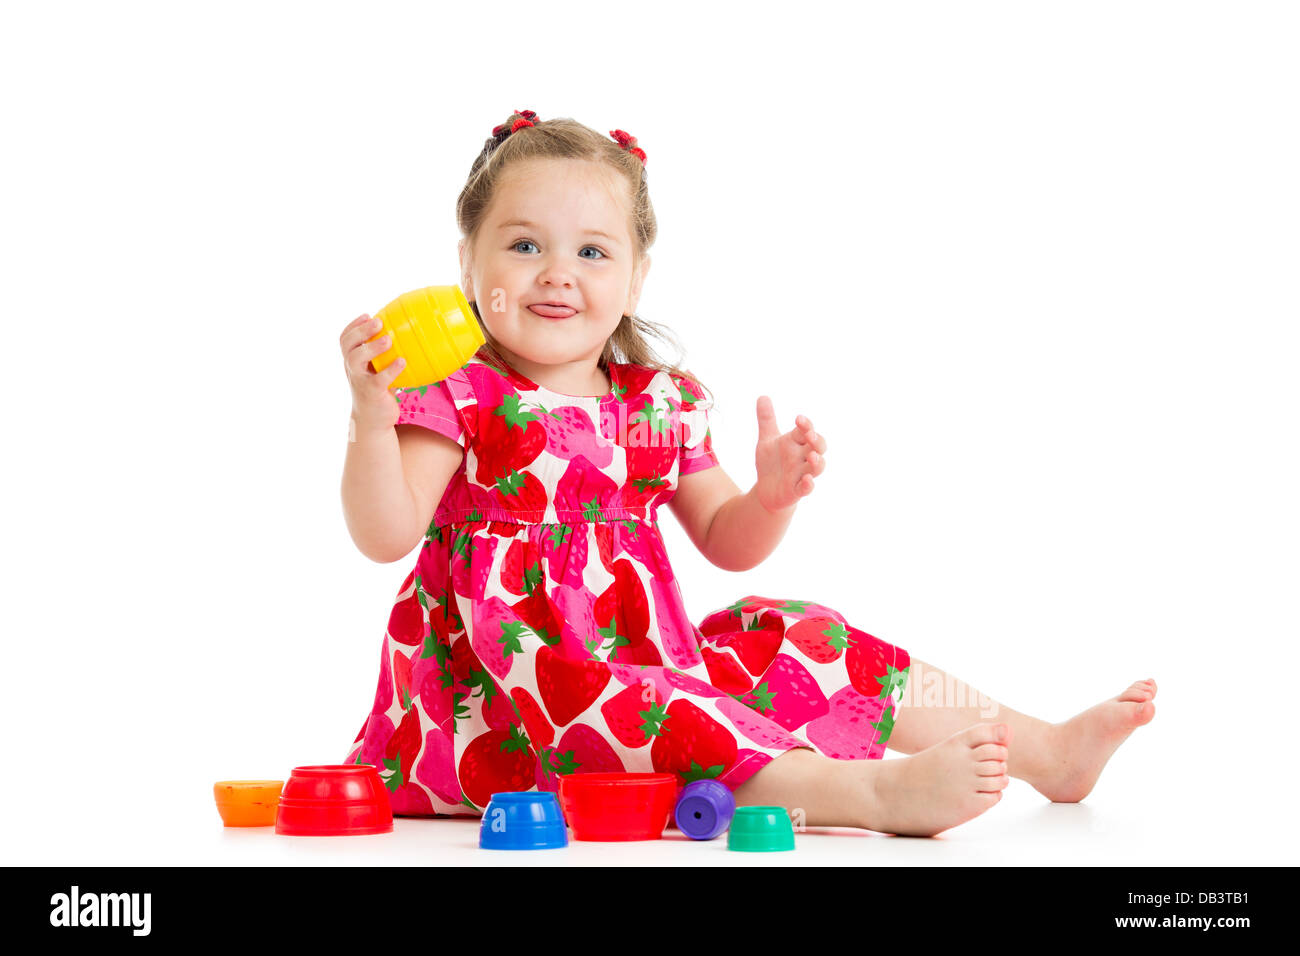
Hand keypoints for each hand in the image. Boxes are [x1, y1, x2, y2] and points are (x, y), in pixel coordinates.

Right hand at [341, 313, 404, 431]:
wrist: (373, 420)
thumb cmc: (379, 390)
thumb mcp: (377, 371)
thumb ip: (385, 356)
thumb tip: (410, 336)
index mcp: (353, 361)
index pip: (345, 339)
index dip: (353, 326)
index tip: (367, 314)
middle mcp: (352, 369)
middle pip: (348, 345)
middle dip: (361, 331)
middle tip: (378, 321)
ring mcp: (359, 380)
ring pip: (356, 360)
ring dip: (372, 347)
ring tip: (388, 339)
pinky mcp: (371, 393)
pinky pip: (379, 380)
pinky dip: (390, 370)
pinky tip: (402, 361)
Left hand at [753, 395, 827, 513]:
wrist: (765, 491)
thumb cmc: (771, 463)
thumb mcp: (766, 440)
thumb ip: (766, 420)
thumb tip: (762, 396)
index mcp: (796, 443)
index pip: (806, 431)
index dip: (806, 425)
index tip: (798, 419)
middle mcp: (803, 457)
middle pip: (818, 447)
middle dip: (817, 441)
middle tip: (810, 435)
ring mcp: (802, 474)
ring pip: (818, 467)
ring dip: (817, 462)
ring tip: (812, 457)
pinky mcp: (797, 490)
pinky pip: (806, 488)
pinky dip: (808, 484)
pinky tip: (806, 480)